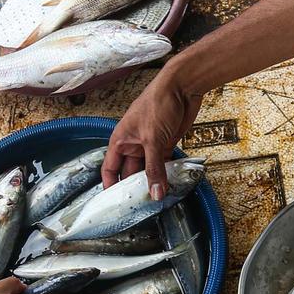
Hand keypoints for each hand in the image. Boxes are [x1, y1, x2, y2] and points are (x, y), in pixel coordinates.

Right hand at [102, 68, 202, 199]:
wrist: (182, 86)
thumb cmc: (158, 102)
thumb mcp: (153, 140)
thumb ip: (154, 168)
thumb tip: (155, 192)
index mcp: (120, 141)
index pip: (110, 169)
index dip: (111, 186)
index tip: (115, 203)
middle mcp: (132, 144)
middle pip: (130, 173)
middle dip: (135, 188)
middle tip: (141, 206)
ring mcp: (150, 145)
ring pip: (148, 170)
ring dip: (153, 182)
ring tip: (157, 199)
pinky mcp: (166, 143)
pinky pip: (163, 164)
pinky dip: (166, 174)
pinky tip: (170, 185)